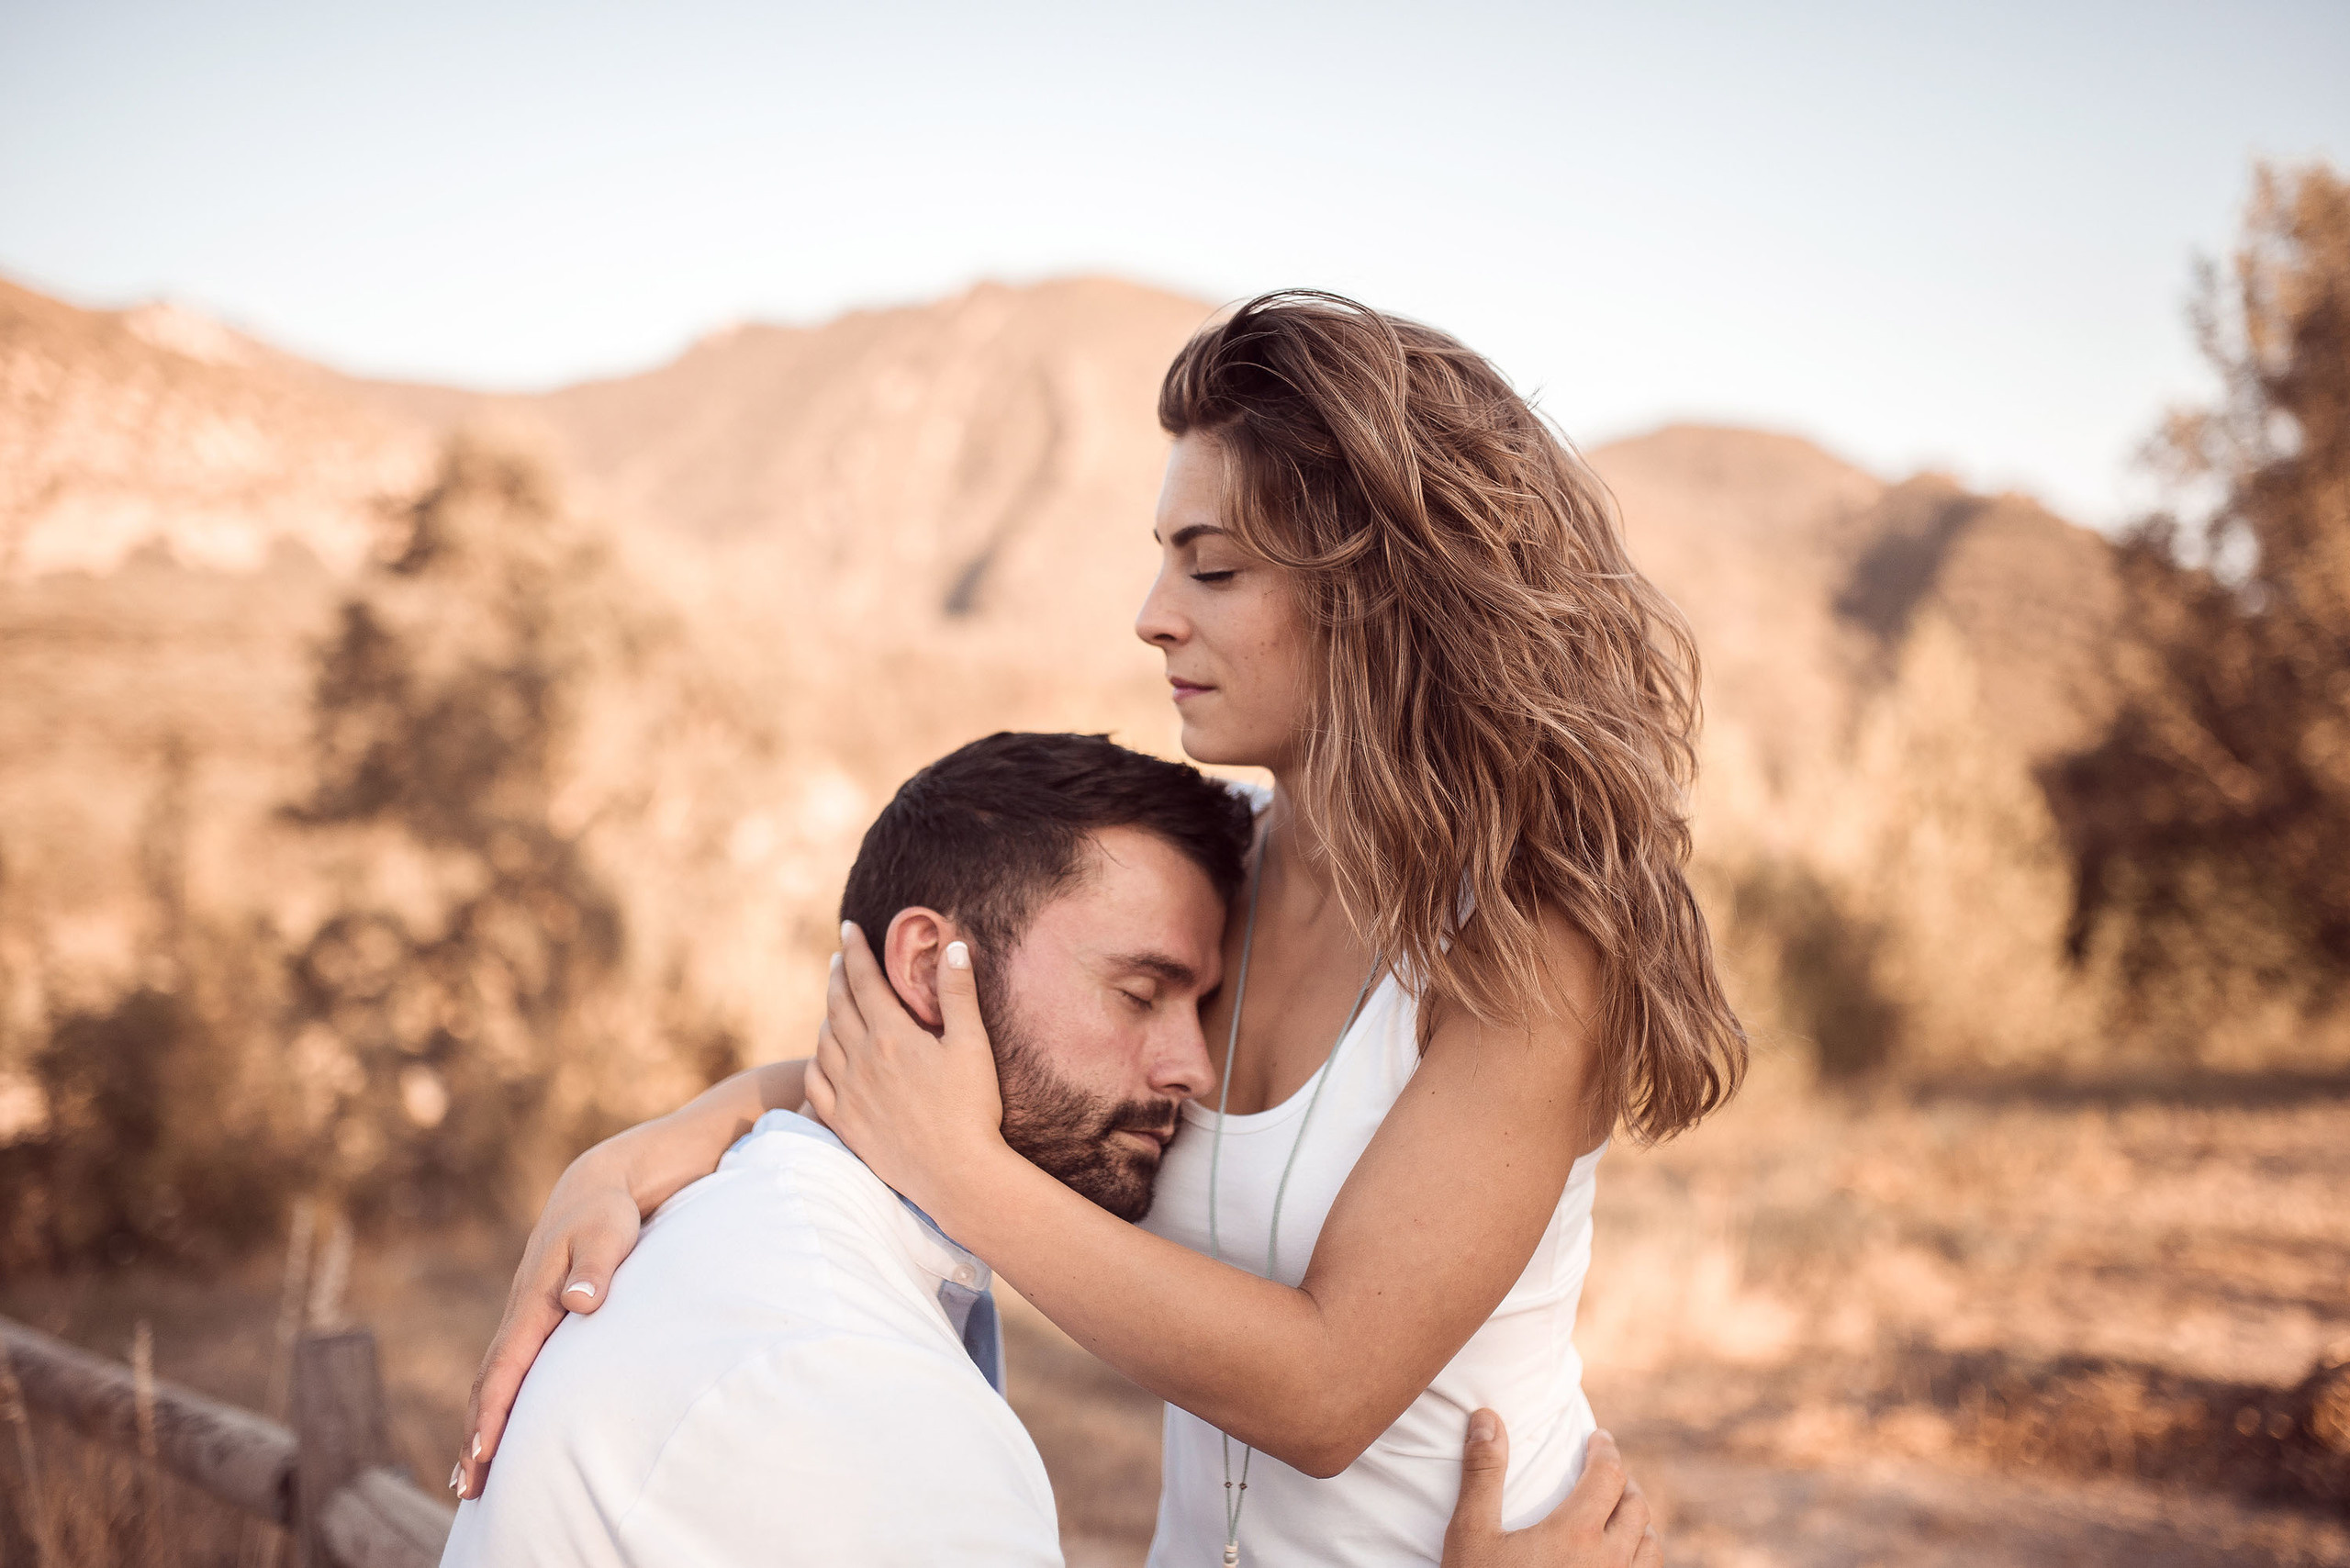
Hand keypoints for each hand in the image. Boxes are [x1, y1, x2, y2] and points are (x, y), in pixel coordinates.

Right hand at [453, 1145, 641, 1499]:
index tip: (482, 1453)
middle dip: (475, 1436)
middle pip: (488, 1384)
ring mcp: (526, 1317)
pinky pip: (508, 1369)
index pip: (507, 1367)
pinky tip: (496, 1430)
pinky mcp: (537, 1319)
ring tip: (469, 1478)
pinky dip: (495, 1403)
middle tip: (467, 1488)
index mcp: (535, 1300)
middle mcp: (523, 1313)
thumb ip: (596, 1267)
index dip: (493, 1412)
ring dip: (480, 1426)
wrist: (598, 1187)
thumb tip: (580, 1303)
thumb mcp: (607, 1233)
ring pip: (493, 1380)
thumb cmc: (606, 1213)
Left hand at [804, 922, 1009, 1222]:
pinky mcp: (845, 1123)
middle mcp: (862, 1059)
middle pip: (838, 1005)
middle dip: (838, 975)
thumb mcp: (973, 1044)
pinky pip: (816, 1083)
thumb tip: (952, 945)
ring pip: (824, 1041)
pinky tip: (823, 1057)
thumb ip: (958, 993)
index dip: (855, 950)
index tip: (848, 928)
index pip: (865, 979)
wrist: (956, 1174)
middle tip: (839, 956)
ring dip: (827, 1014)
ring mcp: (849, 1093)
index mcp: (892, 1035)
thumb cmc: (972, 1108)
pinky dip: (816, 1061)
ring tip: (835, 1004)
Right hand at [1442, 1415, 1661, 1567]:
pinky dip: (1642, 1561)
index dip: (1605, 1450)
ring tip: (1621, 1515)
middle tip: (1607, 1473)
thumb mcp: (1471, 1535)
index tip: (1598, 1438)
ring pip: (1651, 1548)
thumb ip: (1482, 1473)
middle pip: (1636, 1507)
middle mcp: (1609, 1562)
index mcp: (1576, 1533)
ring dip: (1639, 1523)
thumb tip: (1487, 1416)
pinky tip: (1623, 1561)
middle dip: (1624, 1483)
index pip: (1608, 1474)